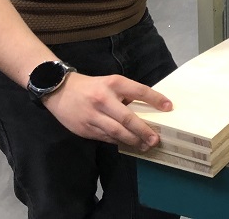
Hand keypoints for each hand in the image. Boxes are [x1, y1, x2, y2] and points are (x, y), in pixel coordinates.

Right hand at [42, 72, 172, 151]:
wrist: (59, 91)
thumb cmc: (91, 87)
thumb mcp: (110, 82)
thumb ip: (126, 94)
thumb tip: (147, 108)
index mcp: (113, 83)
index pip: (139, 91)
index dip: (155, 99)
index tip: (169, 107)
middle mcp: (104, 100)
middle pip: (128, 118)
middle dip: (143, 130)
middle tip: (155, 139)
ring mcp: (93, 116)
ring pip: (117, 132)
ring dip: (133, 140)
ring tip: (145, 145)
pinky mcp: (85, 129)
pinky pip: (106, 138)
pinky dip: (119, 142)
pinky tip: (128, 144)